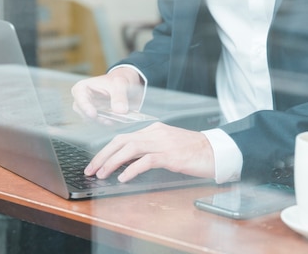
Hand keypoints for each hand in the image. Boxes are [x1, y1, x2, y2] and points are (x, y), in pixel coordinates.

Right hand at [71, 67, 143, 119]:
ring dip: (101, 121)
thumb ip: (120, 97)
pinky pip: (98, 123)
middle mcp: (83, 100)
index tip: (93, 114)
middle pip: (82, 111)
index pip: (78, 97)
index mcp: (83, 87)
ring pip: (90, 119)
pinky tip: (115, 120)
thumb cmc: (118, 80)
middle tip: (107, 120)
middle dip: (94, 117)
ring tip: (114, 119)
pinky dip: (106, 123)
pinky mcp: (97, 117)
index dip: (84, 106)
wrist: (125, 85)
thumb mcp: (121, 84)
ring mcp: (89, 109)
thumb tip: (120, 111)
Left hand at [84, 122, 215, 181]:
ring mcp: (163, 143)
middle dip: (103, 155)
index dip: (106, 150)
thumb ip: (149, 150)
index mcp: (153, 129)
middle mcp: (156, 133)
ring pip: (130, 149)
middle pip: (121, 141)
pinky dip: (132, 169)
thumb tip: (127, 163)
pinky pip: (146, 161)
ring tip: (103, 174)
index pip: (123, 137)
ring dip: (112, 162)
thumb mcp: (168, 146)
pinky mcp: (171, 156)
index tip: (95, 163)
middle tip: (91, 169)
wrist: (216, 151)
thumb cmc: (193, 151)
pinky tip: (123, 178)